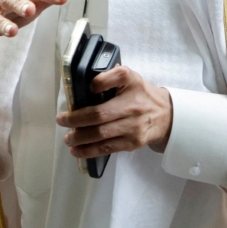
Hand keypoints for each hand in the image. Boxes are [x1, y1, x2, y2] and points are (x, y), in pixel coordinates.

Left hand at [56, 66, 172, 156]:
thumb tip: (85, 85)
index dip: (100, 83)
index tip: (88, 88)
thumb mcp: (129, 77)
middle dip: (76, 119)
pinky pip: (108, 148)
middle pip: (100, 114)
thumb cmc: (139, 94)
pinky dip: (90, 151)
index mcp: (131, 82)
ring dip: (80, 138)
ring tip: (67, 139)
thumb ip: (109, 76)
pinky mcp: (133, 142)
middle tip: (61, 121)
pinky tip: (77, 151)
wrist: (165, 115)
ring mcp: (134, 126)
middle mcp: (133, 104)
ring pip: (102, 134)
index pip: (116, 77)